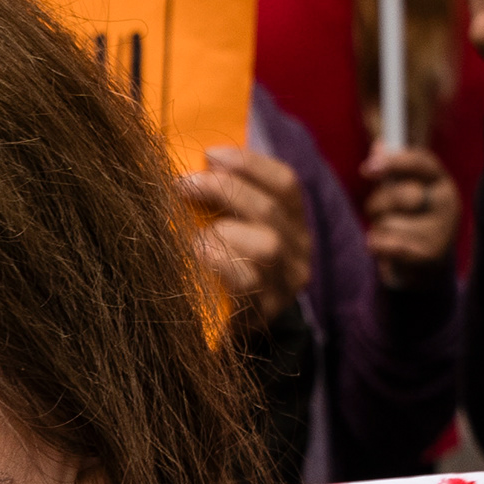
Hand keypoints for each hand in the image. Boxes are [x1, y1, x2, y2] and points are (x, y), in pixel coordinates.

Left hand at [177, 146, 312, 315]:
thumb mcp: (230, 224)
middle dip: (226, 189)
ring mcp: (285, 285)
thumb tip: (194, 157)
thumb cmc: (220, 265)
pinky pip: (247, 281)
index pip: (286, 183)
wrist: (223, 329)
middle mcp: (299, 251)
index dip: (250, 163)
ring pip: (268, 246)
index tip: (210, 153)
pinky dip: (218, 261)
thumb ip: (224, 196)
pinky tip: (196, 254)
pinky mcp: (264, 312)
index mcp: (294, 222)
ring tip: (194, 231)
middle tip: (184, 184)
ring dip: (224, 229)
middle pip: (271, 210)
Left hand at [358, 146, 461, 287]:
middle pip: (399, 194)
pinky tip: (383, 248)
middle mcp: (447, 206)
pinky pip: (387, 245)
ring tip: (391, 235)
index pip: (422, 162)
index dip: (394, 161)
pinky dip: (377, 246)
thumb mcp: (405, 192)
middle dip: (377, 204)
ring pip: (389, 223)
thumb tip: (379, 145)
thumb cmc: (411, 222)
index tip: (367, 167)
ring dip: (379, 229)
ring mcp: (441, 232)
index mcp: (441, 183)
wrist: (426, 268)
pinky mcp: (430, 256)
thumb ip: (392, 170)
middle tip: (378, 212)